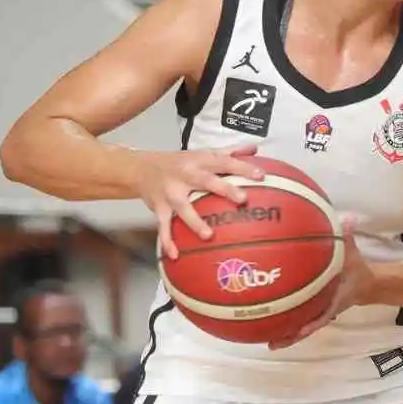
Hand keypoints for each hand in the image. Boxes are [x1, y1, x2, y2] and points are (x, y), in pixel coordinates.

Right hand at [135, 144, 264, 259]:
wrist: (141, 168)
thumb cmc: (178, 163)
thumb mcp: (202, 153)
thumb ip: (229, 152)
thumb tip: (254, 149)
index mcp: (199, 160)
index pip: (224, 161)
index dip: (242, 167)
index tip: (261, 175)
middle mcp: (185, 174)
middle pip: (206, 181)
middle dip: (224, 189)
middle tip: (242, 199)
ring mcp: (171, 192)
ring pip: (183, 207)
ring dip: (194, 221)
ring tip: (208, 235)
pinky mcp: (158, 208)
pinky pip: (163, 226)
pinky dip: (167, 241)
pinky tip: (175, 254)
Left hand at [269, 215, 373, 348]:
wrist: (367, 283)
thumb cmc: (357, 269)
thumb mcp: (353, 252)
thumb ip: (348, 236)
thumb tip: (349, 218)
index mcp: (334, 299)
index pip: (324, 314)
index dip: (312, 323)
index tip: (300, 330)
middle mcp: (324, 309)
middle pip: (307, 327)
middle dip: (291, 335)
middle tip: (272, 342)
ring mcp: (318, 311)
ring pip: (301, 327)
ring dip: (286, 333)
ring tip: (266, 340)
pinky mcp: (313, 309)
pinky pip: (298, 317)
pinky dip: (285, 322)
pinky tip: (267, 323)